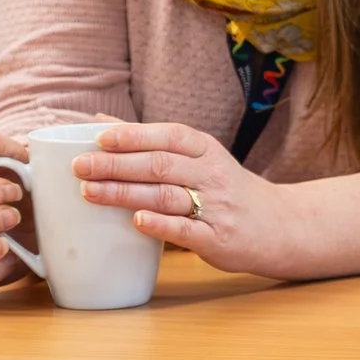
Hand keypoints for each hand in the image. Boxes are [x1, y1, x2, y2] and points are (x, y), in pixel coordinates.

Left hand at [76, 122, 295, 277]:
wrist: (280, 226)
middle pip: (160, 165)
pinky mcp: (218, 238)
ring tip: (89, 192)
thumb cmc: (227, 190)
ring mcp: (216, 207)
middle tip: (80, 166)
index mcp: (207, 150)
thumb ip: (153, 143)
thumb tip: (99, 121)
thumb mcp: (200, 158)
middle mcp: (213, 175)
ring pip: (166, 196)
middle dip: (117, 165)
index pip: (169, 136)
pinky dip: (160, 225)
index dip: (134, 136)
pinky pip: (186, 230)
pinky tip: (136, 221)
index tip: (99, 138)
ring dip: (125, 193)